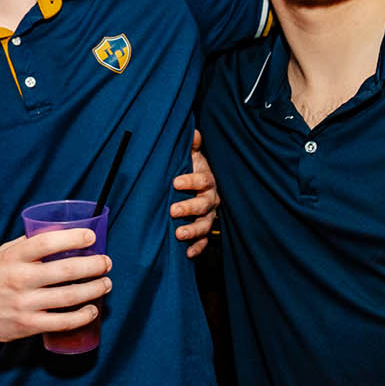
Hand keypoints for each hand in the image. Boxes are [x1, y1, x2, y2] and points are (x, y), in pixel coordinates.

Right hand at [0, 230, 111, 345]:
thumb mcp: (1, 254)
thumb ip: (27, 245)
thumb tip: (58, 232)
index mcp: (13, 257)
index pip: (47, 242)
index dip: (73, 238)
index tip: (91, 238)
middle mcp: (18, 279)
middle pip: (65, 270)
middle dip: (93, 266)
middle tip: (106, 263)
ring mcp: (23, 304)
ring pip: (68, 296)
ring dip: (94, 289)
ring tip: (106, 284)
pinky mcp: (26, 325)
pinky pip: (61, 322)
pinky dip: (81, 316)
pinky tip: (92, 310)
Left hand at [171, 130, 218, 257]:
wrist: (200, 187)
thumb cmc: (192, 170)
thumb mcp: (192, 156)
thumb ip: (192, 146)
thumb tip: (193, 132)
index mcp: (207, 181)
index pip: (203, 181)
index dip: (191, 181)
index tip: (175, 183)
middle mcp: (211, 199)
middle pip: (204, 205)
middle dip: (189, 207)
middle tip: (173, 210)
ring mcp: (210, 216)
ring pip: (205, 224)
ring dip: (193, 231)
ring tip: (179, 234)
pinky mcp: (206, 230)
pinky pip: (204, 241)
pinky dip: (197, 248)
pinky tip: (188, 254)